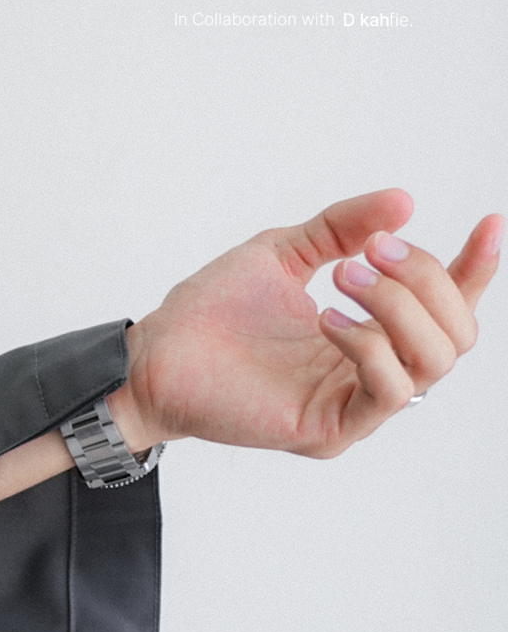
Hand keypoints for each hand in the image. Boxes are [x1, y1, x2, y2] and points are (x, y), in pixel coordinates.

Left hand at [111, 190, 502, 457]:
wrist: (157, 353)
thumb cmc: (213, 310)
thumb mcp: (285, 251)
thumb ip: (343, 228)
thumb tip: (405, 201)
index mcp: (367, 334)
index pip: (444, 309)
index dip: (474, 269)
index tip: (489, 222)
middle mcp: (368, 373)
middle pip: (456, 334)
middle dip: (426, 279)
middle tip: (371, 251)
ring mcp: (351, 406)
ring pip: (434, 362)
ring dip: (400, 306)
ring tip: (345, 277)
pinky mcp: (328, 430)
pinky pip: (388, 391)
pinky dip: (369, 345)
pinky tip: (325, 318)